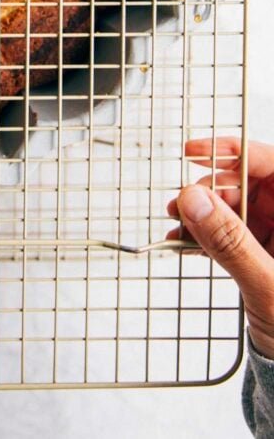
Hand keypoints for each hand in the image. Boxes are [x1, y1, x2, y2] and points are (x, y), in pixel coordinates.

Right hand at [167, 137, 273, 358]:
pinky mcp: (264, 257)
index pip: (273, 164)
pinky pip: (231, 234)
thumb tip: (194, 200)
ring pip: (236, 208)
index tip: (194, 151)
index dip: (234, 151)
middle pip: (250, 183)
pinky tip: (183, 243)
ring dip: (202, 212)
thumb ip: (231, 243)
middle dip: (210, 188)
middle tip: (181, 202)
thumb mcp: (268, 288)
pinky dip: (206, 236)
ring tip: (175, 221)